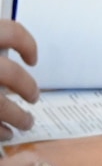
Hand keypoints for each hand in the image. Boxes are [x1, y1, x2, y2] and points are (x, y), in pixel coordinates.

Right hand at [0, 21, 40, 141]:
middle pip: (9, 73)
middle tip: (34, 96)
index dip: (25, 44)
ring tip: (25, 124)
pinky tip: (3, 134)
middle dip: (26, 87)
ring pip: (0, 104)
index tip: (32, 59)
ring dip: (17, 116)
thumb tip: (8, 59)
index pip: (9, 32)